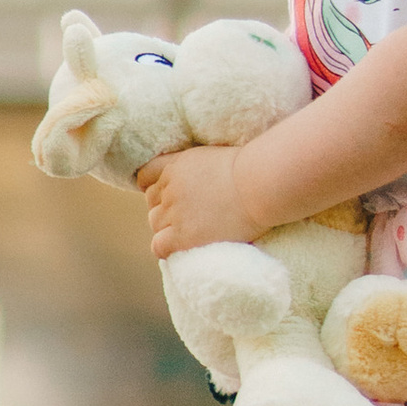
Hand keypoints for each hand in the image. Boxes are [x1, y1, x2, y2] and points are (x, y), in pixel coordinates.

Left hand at [137, 145, 253, 257]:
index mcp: (176, 165)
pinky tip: (182, 248)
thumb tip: (200, 180)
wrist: (260, 185)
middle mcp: (169, 187)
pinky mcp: (182, 236)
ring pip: (155, 224)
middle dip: (166, 209)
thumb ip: (198, 168)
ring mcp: (174, 212)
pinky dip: (166, 248)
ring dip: (169, 228)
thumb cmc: (251, 171)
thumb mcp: (217, 156)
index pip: (146, 177)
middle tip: (191, 217)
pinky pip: (159, 246)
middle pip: (153, 203)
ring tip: (192, 232)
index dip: (157, 189)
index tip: (170, 196)